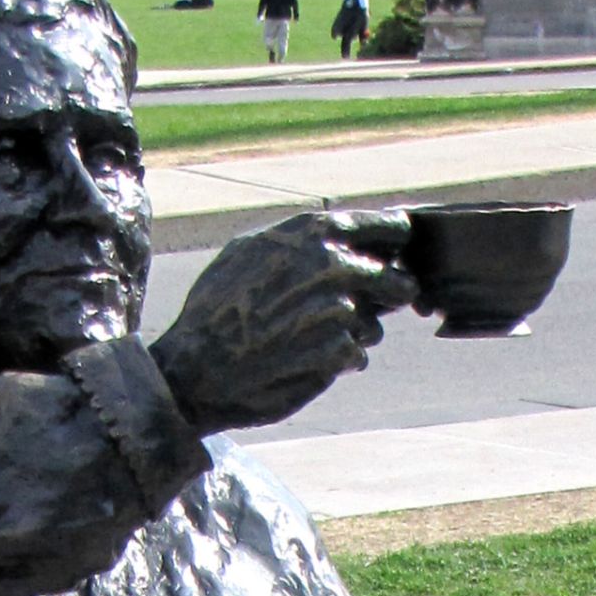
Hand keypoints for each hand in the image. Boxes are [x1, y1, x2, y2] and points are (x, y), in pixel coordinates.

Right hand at [150, 210, 416, 434]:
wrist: (197, 368)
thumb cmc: (218, 307)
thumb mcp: (249, 251)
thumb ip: (302, 239)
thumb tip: (345, 232)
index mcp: (314, 233)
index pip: (390, 227)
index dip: (397, 242)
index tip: (397, 253)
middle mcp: (332, 266)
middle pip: (398, 281)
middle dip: (385, 296)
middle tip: (360, 308)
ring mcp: (339, 310)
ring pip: (375, 323)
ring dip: (355, 332)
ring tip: (308, 339)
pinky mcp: (339, 352)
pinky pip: (358, 354)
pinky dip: (339, 360)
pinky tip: (304, 360)